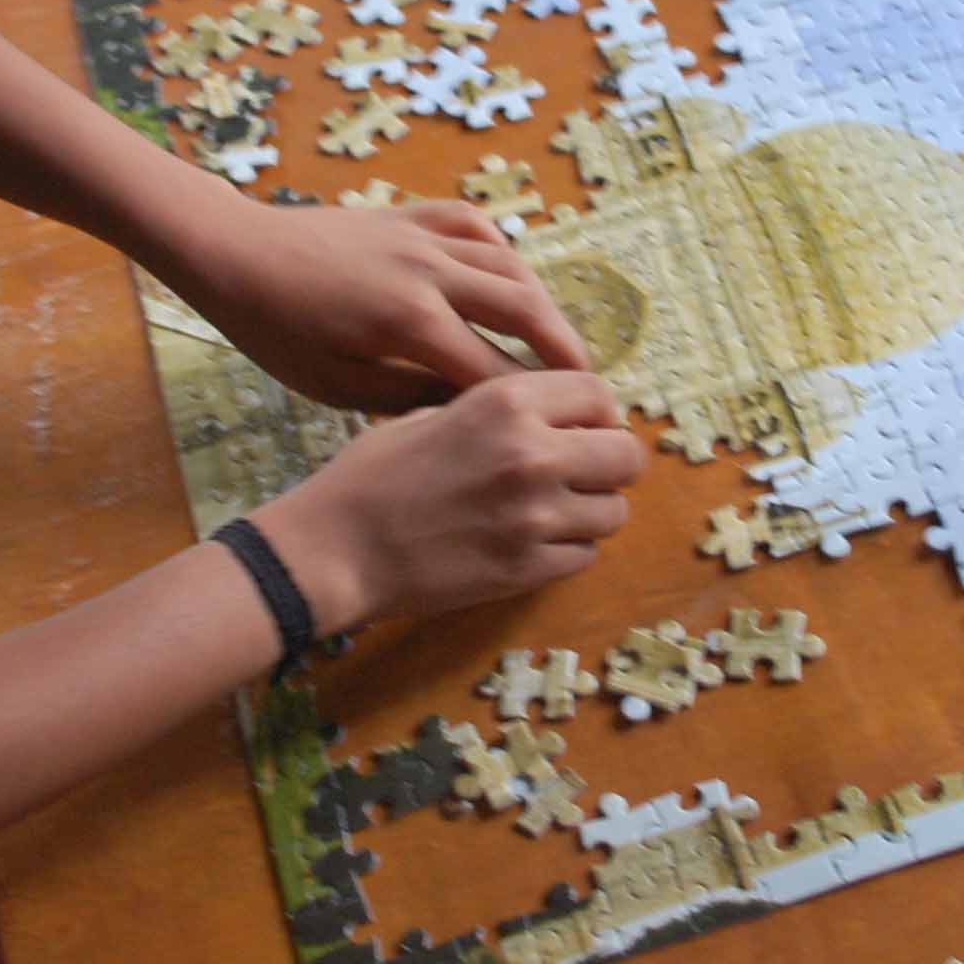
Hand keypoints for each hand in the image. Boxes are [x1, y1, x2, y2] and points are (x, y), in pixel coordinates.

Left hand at [157, 196, 591, 412]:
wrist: (236, 254)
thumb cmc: (277, 332)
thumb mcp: (335, 385)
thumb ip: (408, 397)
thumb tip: (469, 411)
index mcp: (409, 322)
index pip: (491, 369)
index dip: (530, 404)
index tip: (558, 432)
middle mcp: (429, 272)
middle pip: (524, 309)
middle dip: (563, 350)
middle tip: (592, 386)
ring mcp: (423, 236)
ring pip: (509, 265)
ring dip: (543, 304)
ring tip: (560, 342)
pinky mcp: (411, 214)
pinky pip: (477, 227)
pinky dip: (503, 253)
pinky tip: (511, 277)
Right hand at [249, 372, 642, 628]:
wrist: (336, 549)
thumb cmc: (371, 476)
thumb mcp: (432, 413)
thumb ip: (498, 410)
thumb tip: (553, 416)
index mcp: (506, 403)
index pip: (598, 393)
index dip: (597, 411)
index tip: (585, 427)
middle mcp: (533, 454)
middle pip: (626, 455)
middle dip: (611, 463)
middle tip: (583, 474)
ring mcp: (535, 517)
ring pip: (613, 513)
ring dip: (591, 512)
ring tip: (554, 513)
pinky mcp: (528, 569)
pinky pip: (585, 556)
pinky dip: (569, 551)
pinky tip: (533, 544)